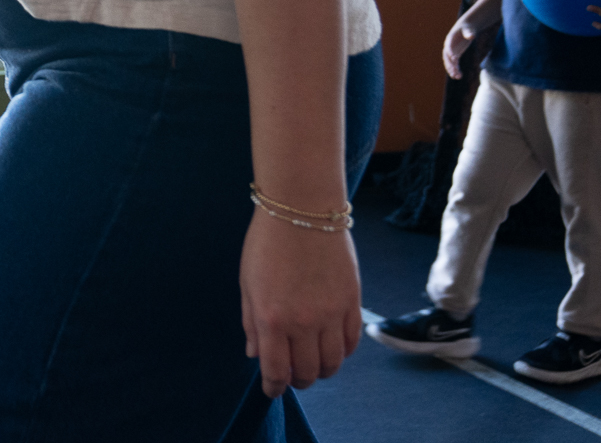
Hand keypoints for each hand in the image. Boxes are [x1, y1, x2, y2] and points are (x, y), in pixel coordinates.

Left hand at [239, 211, 361, 398]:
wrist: (301, 209)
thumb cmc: (267, 243)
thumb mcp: (248, 283)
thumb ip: (251, 323)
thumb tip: (255, 354)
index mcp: (271, 318)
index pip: (276, 370)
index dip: (273, 387)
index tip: (272, 390)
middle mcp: (303, 322)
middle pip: (307, 372)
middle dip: (298, 380)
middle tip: (293, 376)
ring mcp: (331, 314)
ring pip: (333, 363)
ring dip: (322, 371)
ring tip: (313, 364)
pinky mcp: (352, 302)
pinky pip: (351, 342)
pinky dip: (342, 352)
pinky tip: (332, 347)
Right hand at [442, 18, 476, 78]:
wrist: (466, 28)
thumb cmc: (468, 28)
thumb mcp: (468, 29)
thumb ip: (469, 33)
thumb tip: (472, 36)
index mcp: (450, 39)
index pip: (448, 46)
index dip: (450, 52)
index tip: (454, 58)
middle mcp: (449, 46)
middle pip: (447, 56)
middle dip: (450, 64)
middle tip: (454, 71)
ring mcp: (452, 51)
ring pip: (450, 62)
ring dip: (452, 69)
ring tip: (456, 77)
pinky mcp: (456, 55)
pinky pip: (454, 63)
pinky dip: (456, 69)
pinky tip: (459, 76)